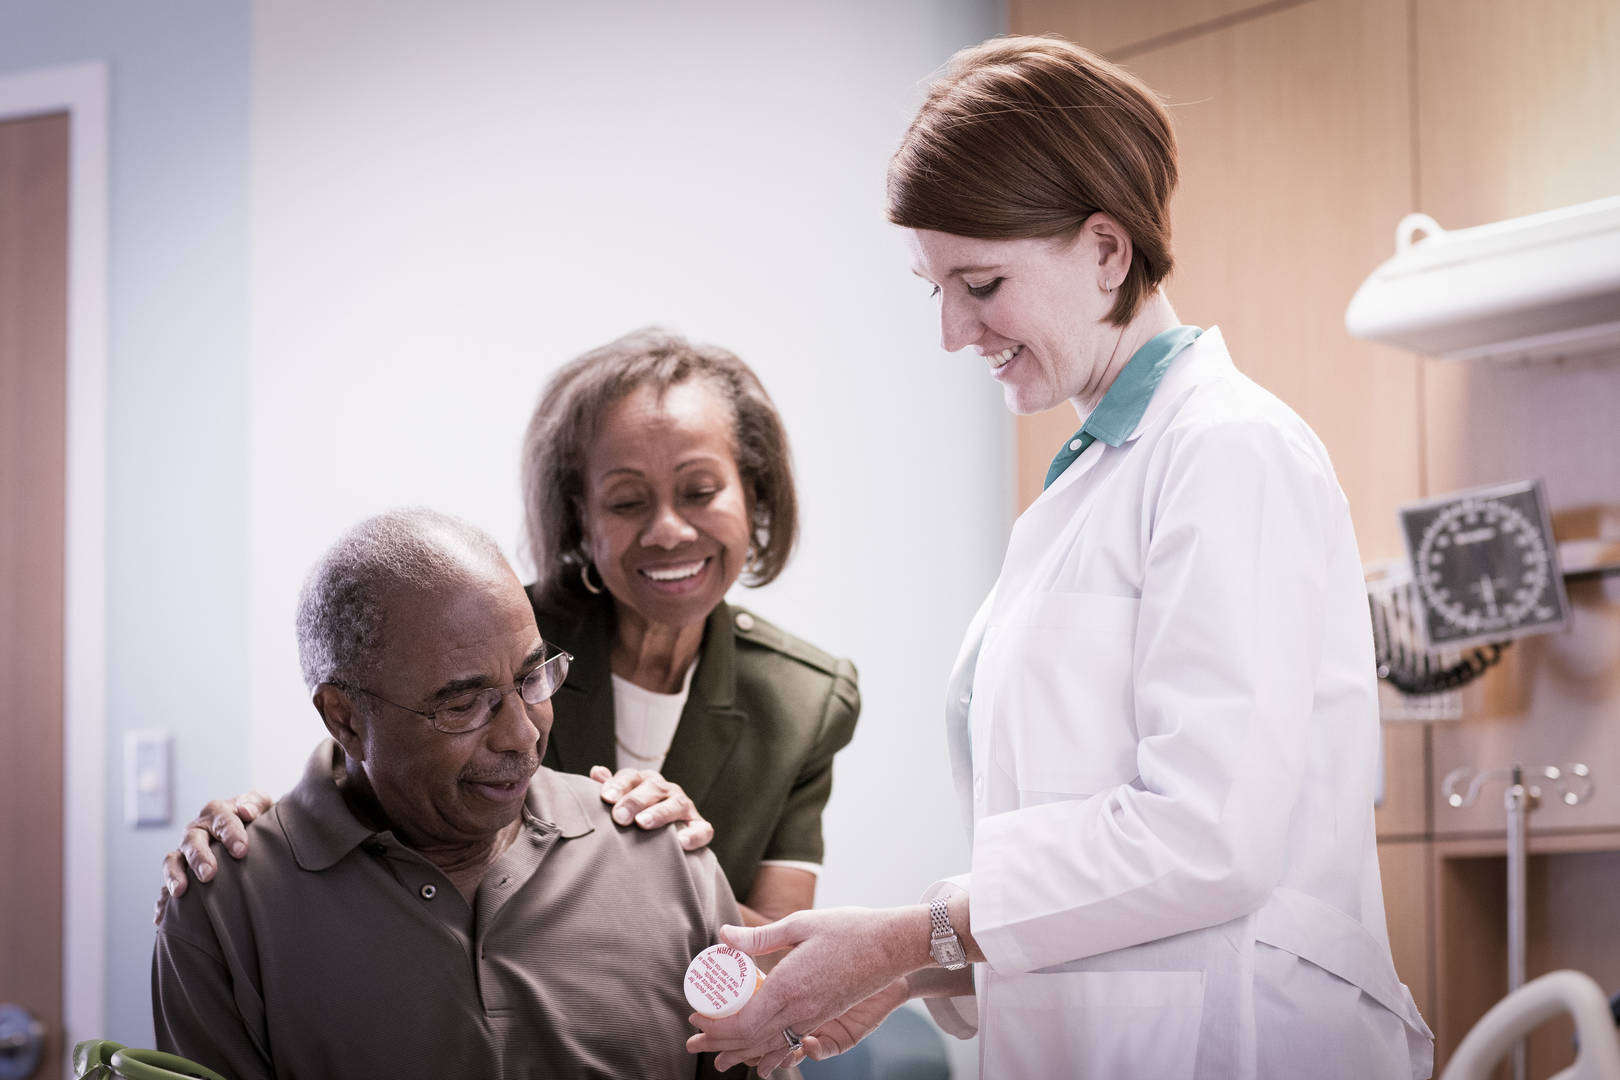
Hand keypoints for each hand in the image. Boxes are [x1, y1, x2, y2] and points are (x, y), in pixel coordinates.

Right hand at [152, 791, 273, 923]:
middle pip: (192, 840)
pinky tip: (160, 917)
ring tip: (180, 892)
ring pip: (173, 860)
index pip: (221, 820)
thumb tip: (246, 810)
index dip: (230, 833)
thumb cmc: (257, 817)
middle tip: (209, 874)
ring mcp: (186, 851)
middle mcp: (198, 830)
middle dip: (199, 857)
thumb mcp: (261, 805)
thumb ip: (256, 803)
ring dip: (175, 875)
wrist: (250, 828)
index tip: (241, 850)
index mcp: (218, 812)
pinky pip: (166, 886)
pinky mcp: (180, 871)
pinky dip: (162, 900)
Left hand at [589, 765, 713, 850]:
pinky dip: (694, 835)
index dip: (619, 785)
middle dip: (635, 800)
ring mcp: (684, 807)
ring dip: (660, 813)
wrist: (663, 840)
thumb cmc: (634, 818)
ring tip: (643, 823)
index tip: (606, 797)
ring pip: (677, 804)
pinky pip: (702, 829)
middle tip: (620, 816)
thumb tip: (597, 772)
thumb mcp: (621, 801)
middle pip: (653, 787)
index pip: (631, 777)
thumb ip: (611, 788)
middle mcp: (666, 790)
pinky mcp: (699, 826)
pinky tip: (681, 843)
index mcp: (644, 782)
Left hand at [685, 905, 926, 1072]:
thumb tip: (723, 936)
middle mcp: (801, 1009)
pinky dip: (769, 1050)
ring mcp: (815, 1017)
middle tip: (693, 1042)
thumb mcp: (801, 923)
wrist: (894, 945)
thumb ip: (760, 936)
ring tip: (718, 1056)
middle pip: (751, 1038)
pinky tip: (760, 1055)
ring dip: (740, 1052)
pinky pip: (790, 1042)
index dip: (716, 1025)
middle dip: (719, 1044)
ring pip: (770, 1045)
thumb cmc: (849, 928)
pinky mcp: (826, 1017)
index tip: (695, 1017)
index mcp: (790, 986)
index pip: (743, 1020)